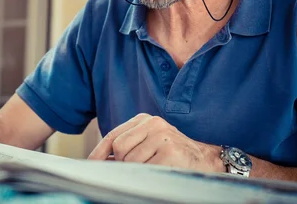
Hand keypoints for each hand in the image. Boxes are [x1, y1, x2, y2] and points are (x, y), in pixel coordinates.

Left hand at [88, 114, 224, 172]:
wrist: (207, 161)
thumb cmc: (173, 153)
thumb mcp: (149, 143)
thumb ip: (127, 146)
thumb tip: (98, 160)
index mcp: (145, 119)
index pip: (114, 136)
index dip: (99, 152)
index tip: (90, 164)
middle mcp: (154, 124)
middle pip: (119, 149)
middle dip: (123, 163)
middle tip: (140, 168)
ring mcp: (163, 138)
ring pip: (131, 162)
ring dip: (138, 171)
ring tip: (155, 168)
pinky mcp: (170, 153)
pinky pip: (145, 171)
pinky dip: (150, 176)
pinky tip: (162, 172)